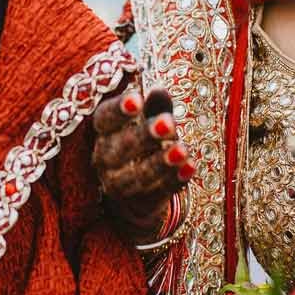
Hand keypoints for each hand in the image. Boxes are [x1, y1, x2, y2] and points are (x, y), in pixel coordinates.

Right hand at [92, 87, 193, 243]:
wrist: (136, 190)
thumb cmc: (142, 144)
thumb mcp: (148, 121)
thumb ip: (155, 108)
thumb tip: (159, 91)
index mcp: (104, 133)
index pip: (104, 119)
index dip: (119, 110)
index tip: (138, 99)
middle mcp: (105, 159)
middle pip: (120, 148)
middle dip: (144, 136)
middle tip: (169, 123)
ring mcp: (119, 184)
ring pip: (136, 176)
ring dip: (160, 163)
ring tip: (183, 150)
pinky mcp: (140, 203)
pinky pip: (157, 193)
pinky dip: (174, 181)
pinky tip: (190, 167)